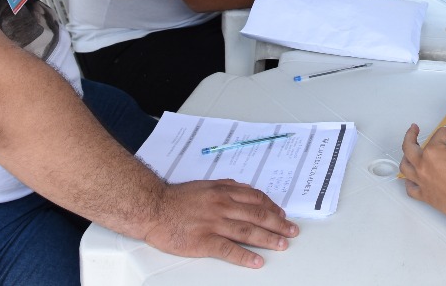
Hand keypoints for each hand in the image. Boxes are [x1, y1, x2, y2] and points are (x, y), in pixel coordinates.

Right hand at [142, 179, 297, 268]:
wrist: (153, 208)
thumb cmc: (176, 198)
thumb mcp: (205, 185)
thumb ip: (224, 186)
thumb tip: (241, 187)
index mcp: (223, 192)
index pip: (255, 199)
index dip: (272, 207)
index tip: (282, 214)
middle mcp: (222, 206)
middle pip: (257, 215)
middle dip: (278, 223)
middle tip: (292, 231)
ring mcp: (214, 223)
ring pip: (248, 230)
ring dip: (269, 238)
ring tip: (282, 245)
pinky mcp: (204, 241)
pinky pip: (229, 249)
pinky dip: (245, 256)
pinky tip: (256, 261)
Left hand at [399, 124, 445, 218]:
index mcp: (433, 152)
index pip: (442, 134)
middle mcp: (422, 165)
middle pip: (409, 146)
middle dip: (410, 135)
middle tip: (414, 129)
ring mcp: (421, 180)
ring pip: (405, 166)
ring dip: (406, 157)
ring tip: (409, 152)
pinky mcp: (424, 194)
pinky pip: (410, 187)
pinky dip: (409, 182)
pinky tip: (411, 178)